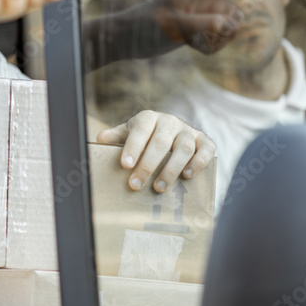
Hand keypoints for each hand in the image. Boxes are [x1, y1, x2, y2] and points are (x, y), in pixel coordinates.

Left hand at [95, 110, 215, 191]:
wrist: (175, 129)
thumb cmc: (147, 134)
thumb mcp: (130, 132)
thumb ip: (116, 136)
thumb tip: (99, 139)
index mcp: (149, 118)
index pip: (140, 131)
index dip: (133, 147)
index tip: (125, 165)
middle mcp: (170, 122)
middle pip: (160, 143)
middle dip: (147, 166)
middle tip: (136, 185)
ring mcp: (189, 131)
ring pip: (183, 149)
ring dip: (171, 169)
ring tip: (159, 187)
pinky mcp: (205, 141)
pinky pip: (206, 151)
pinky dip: (198, 164)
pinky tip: (187, 176)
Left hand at [152, 0, 270, 54]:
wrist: (123, 38)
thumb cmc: (143, 26)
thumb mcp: (172, 25)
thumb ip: (201, 23)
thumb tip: (229, 23)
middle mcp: (202, 0)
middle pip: (235, 14)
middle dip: (228, 29)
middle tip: (205, 37)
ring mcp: (200, 15)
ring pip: (228, 30)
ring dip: (216, 41)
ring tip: (192, 43)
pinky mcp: (197, 30)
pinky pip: (217, 41)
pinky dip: (209, 47)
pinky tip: (190, 47)